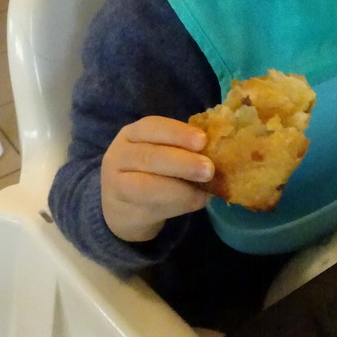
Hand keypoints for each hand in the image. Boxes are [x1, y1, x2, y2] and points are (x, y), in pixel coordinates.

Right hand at [100, 117, 213, 242]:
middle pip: (148, 156)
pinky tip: (196, 201)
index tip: (203, 140)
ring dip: (180, 187)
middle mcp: (119, 154)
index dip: (178, 132)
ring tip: (205, 189)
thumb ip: (183, 150)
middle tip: (209, 169)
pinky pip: (150, 206)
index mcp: (133, 133)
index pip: (152, 126)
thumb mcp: (161, 154)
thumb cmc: (151, 173)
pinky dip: (177, 204)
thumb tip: (220, 152)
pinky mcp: (122, 208)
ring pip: (146, 185)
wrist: (123, 209)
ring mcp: (115, 183)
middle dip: (182, 162)